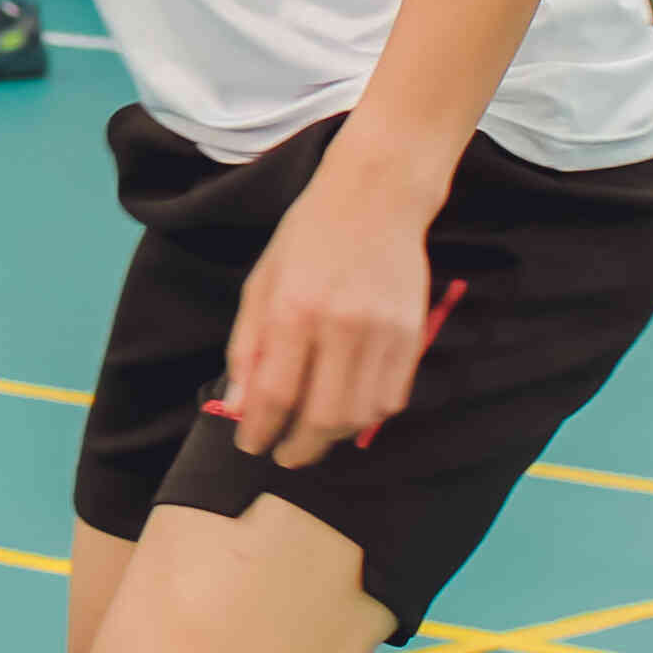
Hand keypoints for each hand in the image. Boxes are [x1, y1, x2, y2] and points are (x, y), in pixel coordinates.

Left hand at [213, 154, 443, 469]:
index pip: (276, 393)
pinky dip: (367, 416)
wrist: (375, 197)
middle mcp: (341, 324)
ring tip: (312, 436)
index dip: (260, 431)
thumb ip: (248, 345)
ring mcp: (383, 331)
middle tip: (283, 455)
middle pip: (323, 416)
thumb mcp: (261, 282)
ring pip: (361, 415)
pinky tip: (347, 412)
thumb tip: (240, 404)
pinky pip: (392, 397)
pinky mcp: (413, 334)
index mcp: (294, 308)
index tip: (250, 446)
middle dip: (299, 448)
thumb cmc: (308, 237)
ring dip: (333, 438)